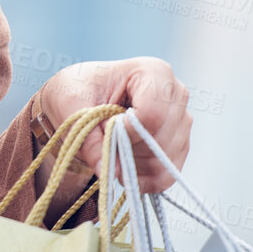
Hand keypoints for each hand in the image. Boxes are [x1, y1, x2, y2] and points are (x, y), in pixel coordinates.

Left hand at [38, 57, 191, 193]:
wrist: (83, 97)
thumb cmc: (79, 89)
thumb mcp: (72, 104)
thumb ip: (87, 137)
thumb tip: (106, 170)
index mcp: (154, 72)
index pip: (153, 113)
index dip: (128, 131)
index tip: (106, 129)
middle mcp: (176, 95)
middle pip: (161, 139)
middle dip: (128, 150)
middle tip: (104, 143)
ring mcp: (181, 121)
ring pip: (165, 160)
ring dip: (132, 165)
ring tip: (111, 150)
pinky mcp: (178, 145)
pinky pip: (168, 174)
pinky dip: (143, 179)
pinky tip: (123, 167)